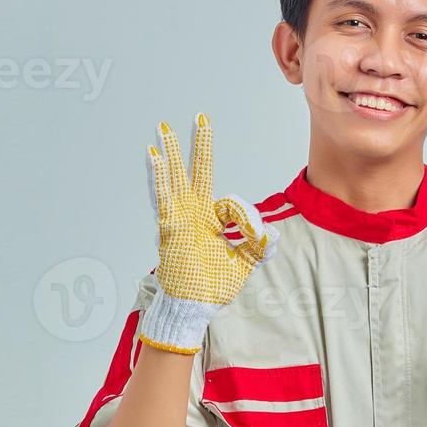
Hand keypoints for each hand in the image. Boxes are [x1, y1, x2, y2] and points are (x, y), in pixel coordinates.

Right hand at [137, 113, 279, 353]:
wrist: (194, 307)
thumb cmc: (212, 288)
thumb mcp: (244, 264)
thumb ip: (258, 247)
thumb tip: (273, 234)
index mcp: (210, 222)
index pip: (230, 202)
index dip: (245, 217)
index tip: (255, 236)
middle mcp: (193, 214)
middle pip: (197, 172)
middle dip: (199, 146)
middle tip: (199, 119)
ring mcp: (179, 217)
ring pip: (176, 177)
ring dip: (171, 153)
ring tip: (165, 128)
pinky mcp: (169, 225)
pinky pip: (163, 196)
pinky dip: (158, 177)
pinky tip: (153, 157)